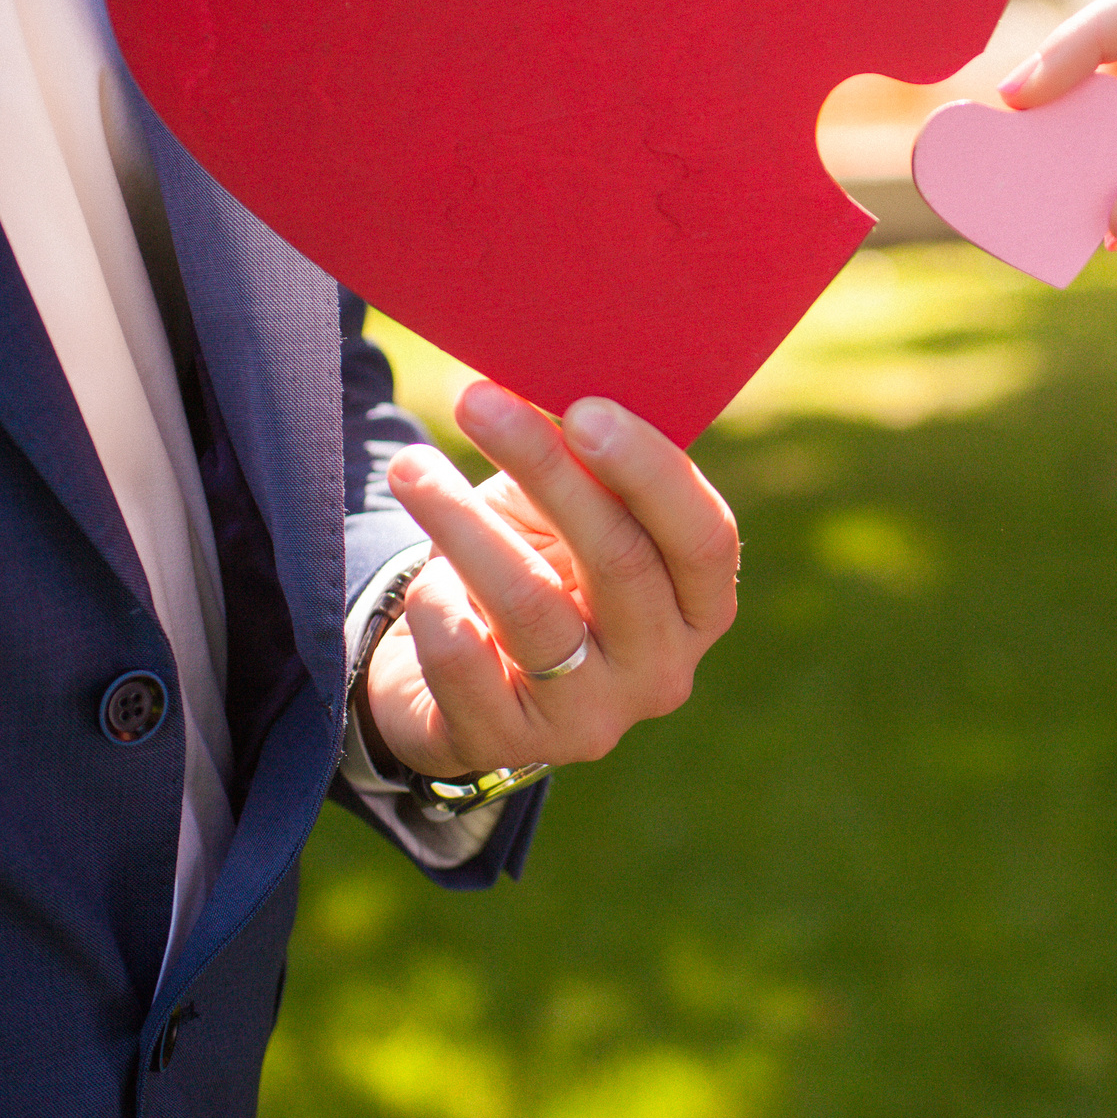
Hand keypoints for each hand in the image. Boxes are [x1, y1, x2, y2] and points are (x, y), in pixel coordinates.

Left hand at [366, 382, 738, 778]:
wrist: (455, 671)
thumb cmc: (534, 564)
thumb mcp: (572, 514)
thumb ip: (587, 465)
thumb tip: (553, 371)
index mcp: (701, 605)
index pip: (704, 538)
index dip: (649, 471)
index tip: (583, 407)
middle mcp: (663, 670)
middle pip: (619, 561)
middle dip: (546, 470)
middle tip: (479, 401)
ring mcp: (590, 718)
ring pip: (532, 609)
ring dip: (465, 525)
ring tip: (412, 468)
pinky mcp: (506, 745)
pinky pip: (465, 665)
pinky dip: (438, 609)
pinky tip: (422, 579)